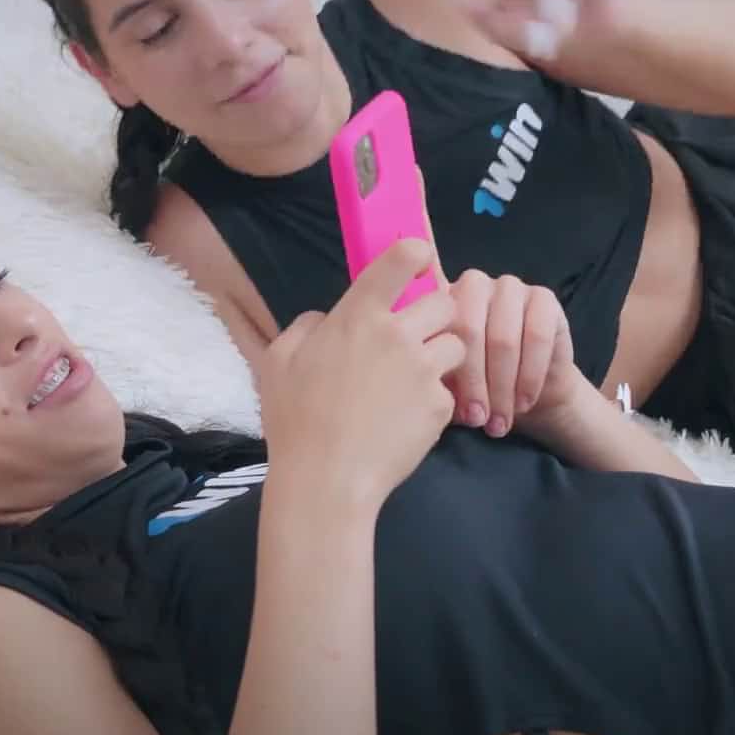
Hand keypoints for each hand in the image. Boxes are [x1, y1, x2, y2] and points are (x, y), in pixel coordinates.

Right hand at [258, 238, 463, 515]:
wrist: (326, 480)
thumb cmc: (294, 420)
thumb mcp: (277, 362)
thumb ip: (305, 327)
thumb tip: (326, 319)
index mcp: (357, 317)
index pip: (400, 260)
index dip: (418, 253)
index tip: (420, 262)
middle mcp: (397, 335)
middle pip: (445, 303)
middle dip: (437, 315)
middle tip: (419, 336)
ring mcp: (423, 371)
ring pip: (456, 345)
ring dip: (442, 356)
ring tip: (417, 379)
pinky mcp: (440, 405)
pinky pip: (449, 390)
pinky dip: (436, 401)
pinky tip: (409, 418)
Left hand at [442, 269, 585, 438]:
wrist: (525, 393)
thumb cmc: (479, 386)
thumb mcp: (450, 386)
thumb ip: (436, 378)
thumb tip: (427, 389)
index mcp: (441, 301)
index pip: (438, 329)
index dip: (452, 375)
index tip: (461, 415)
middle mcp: (473, 285)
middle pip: (470, 331)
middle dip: (477, 383)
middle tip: (480, 421)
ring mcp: (509, 287)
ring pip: (504, 337)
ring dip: (503, 385)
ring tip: (501, 419)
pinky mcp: (543, 298)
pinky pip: (537, 336)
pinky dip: (530, 375)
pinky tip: (524, 401)